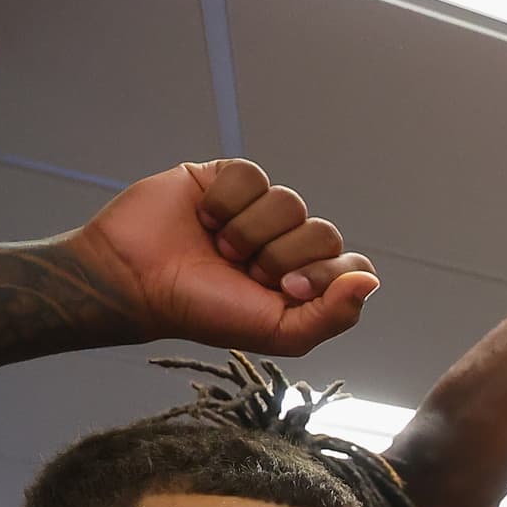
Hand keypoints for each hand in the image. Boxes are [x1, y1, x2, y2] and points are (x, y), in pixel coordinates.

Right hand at [67, 159, 377, 354]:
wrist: (136, 280)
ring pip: (290, 202)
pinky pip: (253, 175)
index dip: (325, 275)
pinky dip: (227, 200)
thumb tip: (370, 281)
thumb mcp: (277, 332)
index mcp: (307, 282)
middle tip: (244, 271)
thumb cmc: (204, 311)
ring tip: (220, 247)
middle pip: (325, 233)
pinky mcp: (227, 181)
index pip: (353, 266)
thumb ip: (333, 314)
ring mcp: (259, 211)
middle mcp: (289, 245)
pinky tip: (204, 217)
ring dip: (251, 231)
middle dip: (283, 257)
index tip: (286, 290)